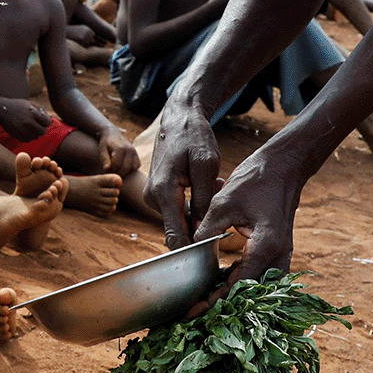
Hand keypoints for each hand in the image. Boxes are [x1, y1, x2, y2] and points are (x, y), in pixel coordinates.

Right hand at [0, 99, 53, 140]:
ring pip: (35, 137)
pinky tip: (24, 131)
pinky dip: (28, 137)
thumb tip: (50, 118)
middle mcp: (29, 122)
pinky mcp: (18, 135)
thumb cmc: (17, 106)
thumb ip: (41, 110)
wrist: (2, 110)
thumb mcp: (30, 103)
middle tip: (37, 126)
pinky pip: (27, 140)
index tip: (42, 122)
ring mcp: (23, 130)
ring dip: (34, 134)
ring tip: (29, 128)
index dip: (46, 123)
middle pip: (42, 132)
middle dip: (41, 129)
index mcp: (33, 114)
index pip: (47, 123)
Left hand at [98, 127, 139, 177]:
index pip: (116, 165)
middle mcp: (129, 149)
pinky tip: (122, 167)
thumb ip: (104, 159)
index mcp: (120, 148)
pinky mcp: (137, 154)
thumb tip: (106, 170)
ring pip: (133, 168)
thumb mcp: (102, 149)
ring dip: (125, 172)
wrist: (113, 133)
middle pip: (125, 168)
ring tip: (116, 170)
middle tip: (111, 172)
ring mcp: (134, 152)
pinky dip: (131, 169)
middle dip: (117, 173)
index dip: (110, 170)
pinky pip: (136, 166)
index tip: (105, 170)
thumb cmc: (105, 143)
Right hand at [147, 102, 221, 247]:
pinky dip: (194, 203)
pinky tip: (206, 184)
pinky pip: (177, 209)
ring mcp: (152, 196)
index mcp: (163, 192)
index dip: (194, 249)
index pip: (175, 236)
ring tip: (215, 183)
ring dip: (200, 210)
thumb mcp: (206, 165)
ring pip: (180, 218)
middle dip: (203, 222)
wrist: (178, 119)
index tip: (214, 253)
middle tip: (220, 195)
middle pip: (179, 229)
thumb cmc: (193, 138)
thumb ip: (204, 199)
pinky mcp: (157, 194)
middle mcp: (152, 197)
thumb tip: (202, 229)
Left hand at [186, 144, 305, 316]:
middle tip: (197, 312)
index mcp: (267, 246)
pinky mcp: (277, 250)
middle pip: (250, 291)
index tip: (196, 308)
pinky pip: (260, 274)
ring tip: (206, 300)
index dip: (217, 298)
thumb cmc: (256, 181)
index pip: (240, 283)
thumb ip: (207, 230)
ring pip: (257, 286)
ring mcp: (281, 254)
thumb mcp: (223, 203)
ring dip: (234, 294)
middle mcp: (278, 255)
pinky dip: (242, 281)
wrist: (283, 167)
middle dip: (224, 303)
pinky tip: (221, 282)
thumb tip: (189, 251)